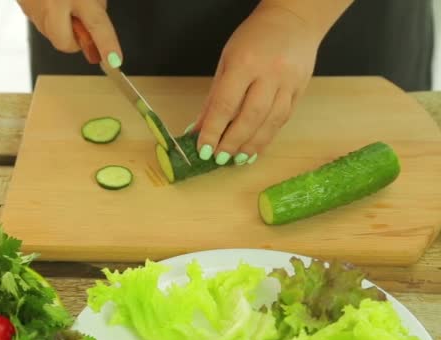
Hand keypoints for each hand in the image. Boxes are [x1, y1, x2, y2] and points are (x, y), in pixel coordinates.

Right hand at [16, 0, 122, 67]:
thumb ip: (95, 5)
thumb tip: (94, 30)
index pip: (97, 26)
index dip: (107, 45)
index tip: (114, 61)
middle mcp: (53, 4)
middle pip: (66, 44)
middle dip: (75, 41)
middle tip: (80, 24)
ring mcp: (34, 8)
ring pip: (52, 34)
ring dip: (62, 26)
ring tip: (63, 2)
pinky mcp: (23, 7)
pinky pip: (41, 21)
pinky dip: (49, 16)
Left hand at [191, 3, 321, 165]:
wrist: (295, 19)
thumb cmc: (255, 37)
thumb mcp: (227, 60)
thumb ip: (214, 96)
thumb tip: (200, 127)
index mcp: (245, 63)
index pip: (225, 104)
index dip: (213, 130)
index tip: (203, 149)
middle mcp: (269, 73)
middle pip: (250, 117)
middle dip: (232, 142)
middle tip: (219, 158)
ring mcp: (289, 82)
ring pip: (270, 123)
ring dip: (252, 145)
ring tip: (237, 159)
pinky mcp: (301, 90)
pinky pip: (284, 119)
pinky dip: (268, 137)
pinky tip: (255, 147)